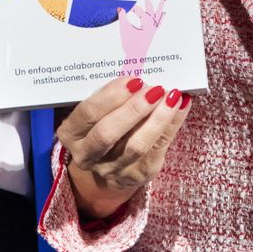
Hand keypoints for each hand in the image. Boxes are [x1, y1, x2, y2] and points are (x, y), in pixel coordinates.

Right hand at [58, 76, 191, 219]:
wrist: (108, 162)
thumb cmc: (102, 123)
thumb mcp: (96, 110)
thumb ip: (110, 96)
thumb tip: (140, 76)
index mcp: (71, 133)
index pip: (88, 113)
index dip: (110, 96)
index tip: (133, 80)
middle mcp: (87, 155)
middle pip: (109, 133)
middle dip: (134, 109)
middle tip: (155, 88)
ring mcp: (112, 169)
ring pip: (136, 145)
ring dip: (158, 118)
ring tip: (172, 96)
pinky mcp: (137, 175)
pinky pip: (158, 148)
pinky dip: (172, 124)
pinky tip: (180, 106)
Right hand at [117, 0, 166, 75]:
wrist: (135, 57)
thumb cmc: (130, 44)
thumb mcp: (124, 30)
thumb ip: (122, 18)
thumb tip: (120, 7)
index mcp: (147, 24)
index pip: (138, 11)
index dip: (130, 9)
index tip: (123, 9)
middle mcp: (152, 25)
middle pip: (151, 9)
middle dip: (147, 0)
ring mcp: (153, 29)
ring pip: (158, 15)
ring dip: (160, 6)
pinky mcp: (152, 33)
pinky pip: (159, 22)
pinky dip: (161, 17)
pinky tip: (164, 13)